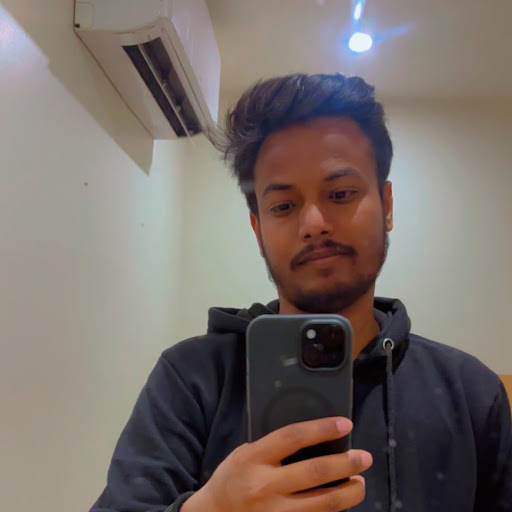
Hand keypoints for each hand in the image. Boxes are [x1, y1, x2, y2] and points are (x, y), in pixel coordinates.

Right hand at [183, 416, 371, 511]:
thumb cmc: (231, 479)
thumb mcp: (245, 454)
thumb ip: (273, 448)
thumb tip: (313, 439)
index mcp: (254, 458)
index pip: (293, 437)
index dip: (322, 429)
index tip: (344, 424)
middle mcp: (265, 486)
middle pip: (315, 472)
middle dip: (346, 463)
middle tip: (364, 457)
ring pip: (323, 504)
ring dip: (349, 493)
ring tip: (361, 483)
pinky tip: (342, 503)